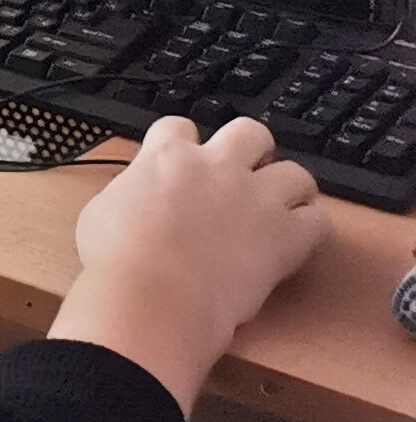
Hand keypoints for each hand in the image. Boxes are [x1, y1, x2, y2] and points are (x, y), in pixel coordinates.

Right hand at [49, 114, 326, 408]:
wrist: (152, 295)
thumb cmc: (117, 259)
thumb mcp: (102, 210)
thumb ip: (129, 192)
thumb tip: (137, 195)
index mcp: (166, 156)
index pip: (179, 126)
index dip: (184, 144)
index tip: (184, 162)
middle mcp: (216, 166)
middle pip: (250, 131)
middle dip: (251, 151)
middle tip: (244, 177)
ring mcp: (256, 197)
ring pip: (297, 172)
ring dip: (288, 189)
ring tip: (278, 210)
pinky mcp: (286, 235)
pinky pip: (318, 220)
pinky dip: (310, 229)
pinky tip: (294, 243)